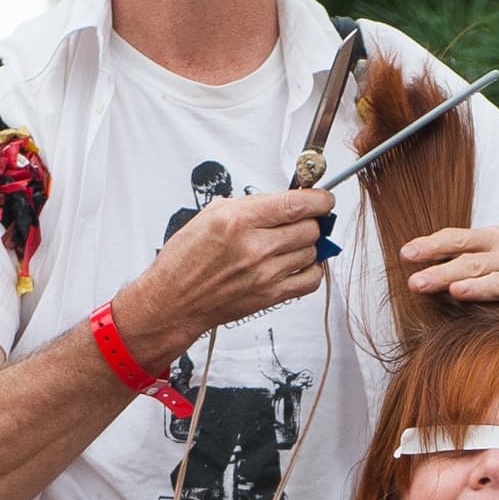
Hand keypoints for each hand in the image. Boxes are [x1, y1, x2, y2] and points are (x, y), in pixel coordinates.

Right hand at [111, 188, 333, 365]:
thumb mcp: (210, 215)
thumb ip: (250, 205)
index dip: (319, 199)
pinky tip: (300, 263)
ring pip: (312, 252)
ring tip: (292, 242)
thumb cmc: (186, 259)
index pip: (296, 205)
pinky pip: (310, 280)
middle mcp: (254, 247)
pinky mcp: (271, 296)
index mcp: (238, 220)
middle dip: (311, 221)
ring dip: (308, 245)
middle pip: (310, 228)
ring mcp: (265, 273)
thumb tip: (282, 200)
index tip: (324, 199)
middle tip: (304, 220)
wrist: (174, 300)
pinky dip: (312, 269)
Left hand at [398, 224, 498, 336]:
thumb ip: (466, 256)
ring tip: (458, 291)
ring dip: (480, 285)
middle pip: (472, 263)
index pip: (458, 240)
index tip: (406, 254)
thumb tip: (421, 264)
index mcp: (494, 242)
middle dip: (442, 273)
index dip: (432, 246)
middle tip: (415, 284)